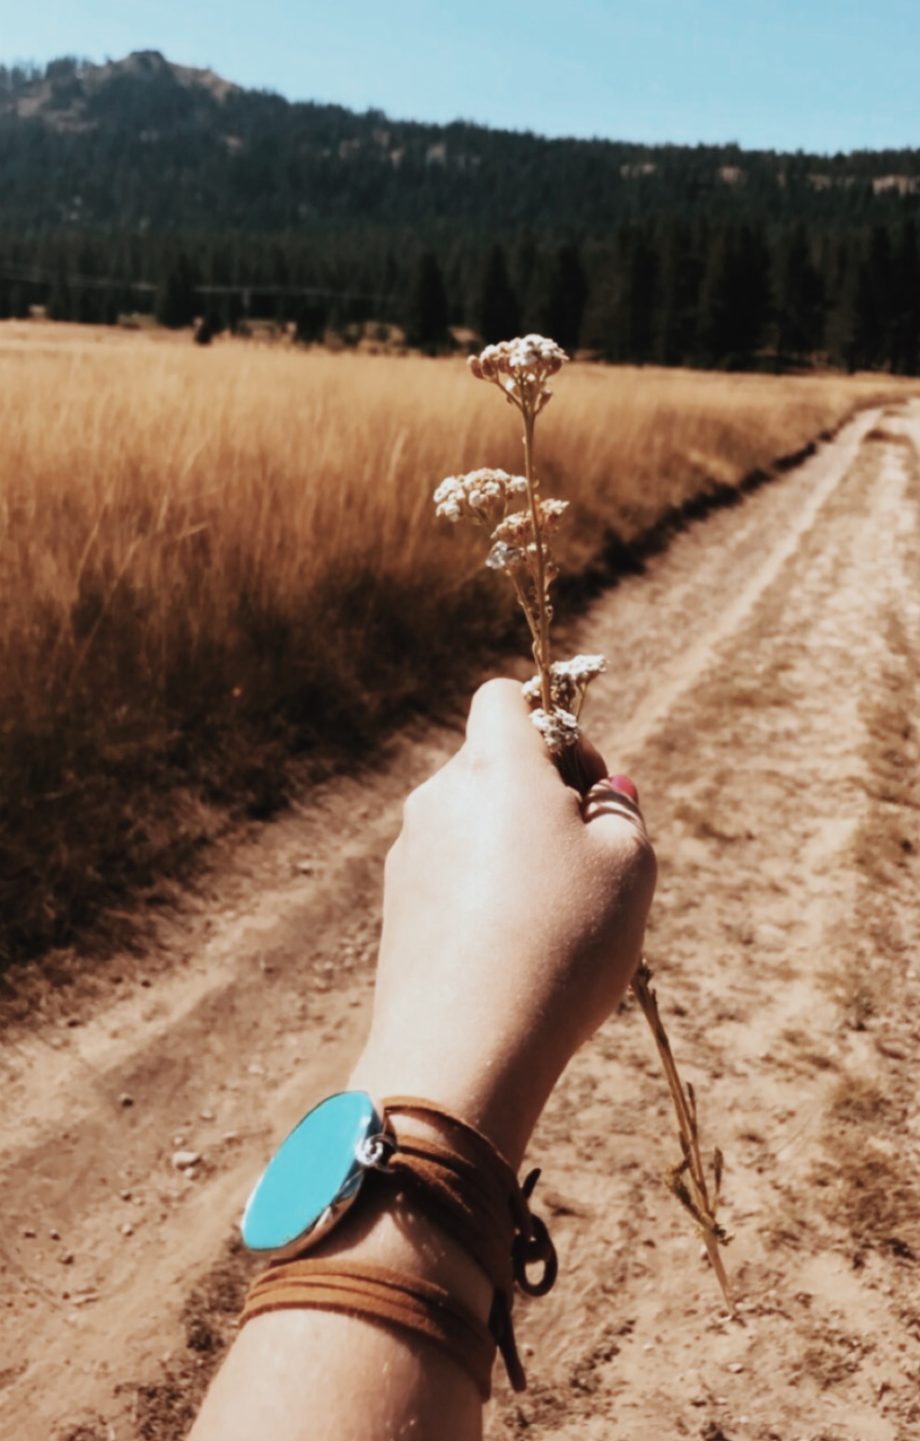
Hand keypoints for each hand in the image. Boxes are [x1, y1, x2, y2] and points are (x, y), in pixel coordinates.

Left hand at [352, 679, 656, 1164]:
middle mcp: (439, 797)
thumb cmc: (561, 943)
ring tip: (558, 922)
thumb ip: (619, 810)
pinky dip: (485, 896)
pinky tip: (517, 955)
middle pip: (492, 765)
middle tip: (589, 859)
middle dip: (543, 796)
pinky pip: (453, 878)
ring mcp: (411, 855)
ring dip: (516, 851)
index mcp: (494, 766)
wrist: (463, 1050)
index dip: (555, 724)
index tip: (587, 783)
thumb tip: (602, 792)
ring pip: (474, 826)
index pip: (504, 697)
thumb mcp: (628, 866)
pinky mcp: (398, 909)